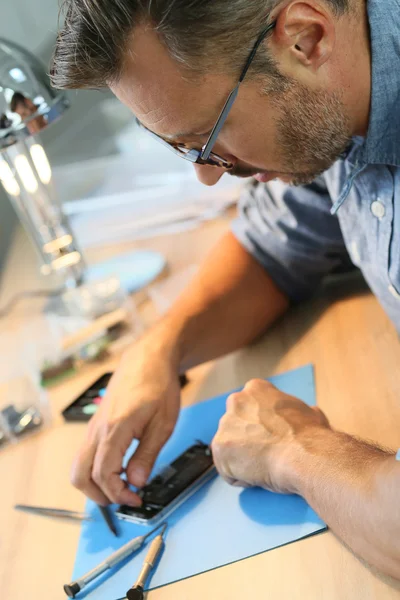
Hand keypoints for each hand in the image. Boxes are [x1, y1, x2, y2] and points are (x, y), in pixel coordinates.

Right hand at [70, 333, 180, 505]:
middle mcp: (97, 430)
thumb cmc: (158, 386)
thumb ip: (148, 454)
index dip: (119, 493)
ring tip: (121, 486)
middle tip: (125, 498)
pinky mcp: (96, 424)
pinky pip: (85, 454)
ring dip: (94, 484)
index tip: (137, 499)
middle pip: (80, 476)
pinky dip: (95, 469)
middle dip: (100, 496)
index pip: (104, 474)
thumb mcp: (163, 423)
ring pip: (79, 466)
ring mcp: (93, 427)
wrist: (148, 359)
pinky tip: (118, 468)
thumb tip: (137, 482)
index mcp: (115, 429)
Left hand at [211, 379, 330, 493]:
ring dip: (244, 459)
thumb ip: (297, 412)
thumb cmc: (311, 436)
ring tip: (265, 466)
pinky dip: (242, 477)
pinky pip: (228, 469)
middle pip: (236, 427)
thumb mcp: (309, 412)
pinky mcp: (219, 448)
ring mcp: (225, 424)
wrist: (305, 454)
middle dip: (247, 440)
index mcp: (256, 389)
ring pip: (230, 448)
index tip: (272, 437)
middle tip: (267, 453)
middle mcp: (236, 401)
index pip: (251, 409)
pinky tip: (258, 475)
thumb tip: (310, 414)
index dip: (261, 427)